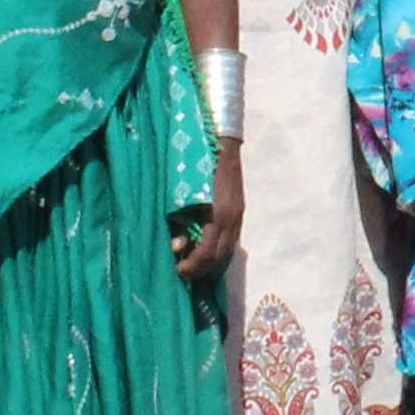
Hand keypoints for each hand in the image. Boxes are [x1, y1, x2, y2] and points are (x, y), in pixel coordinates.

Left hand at [179, 146, 246, 288]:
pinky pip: (232, 240)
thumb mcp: (180, 194)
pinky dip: (221, 251)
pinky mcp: (239, 210)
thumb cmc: (194, 164)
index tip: (178, 271)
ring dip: (213, 263)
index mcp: (218, 215)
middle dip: (203, 270)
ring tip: (196, 267)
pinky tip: (209, 252)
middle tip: (184, 274)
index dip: (193, 266)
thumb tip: (175, 247)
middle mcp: (232, 218)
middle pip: (221, 257)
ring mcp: (239, 215)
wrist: (220, 140)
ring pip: (229, 251)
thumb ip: (178, 222)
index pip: (208, 253)